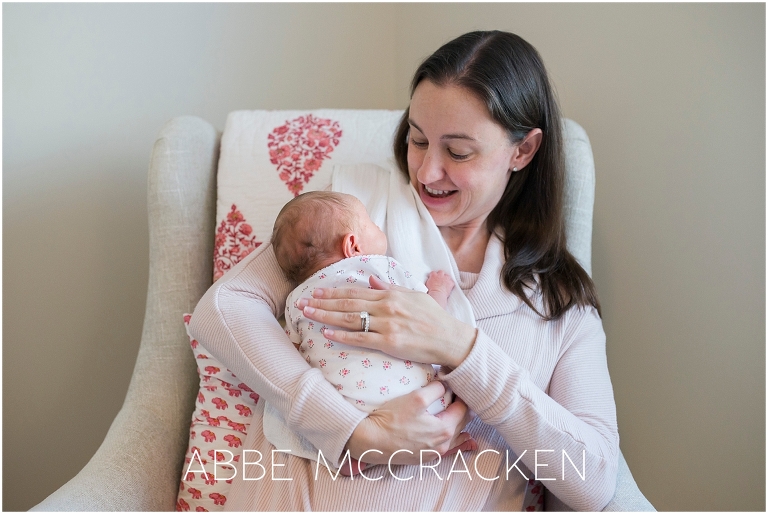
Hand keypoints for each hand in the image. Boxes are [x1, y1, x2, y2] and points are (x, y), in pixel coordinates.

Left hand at [297, 275, 476, 367]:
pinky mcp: (389, 342)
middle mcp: (386, 307)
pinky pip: (360, 338)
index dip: (333, 291)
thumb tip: (370, 279)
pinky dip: (342, 336)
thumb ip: (390, 288)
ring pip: (349, 319)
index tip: (315, 291)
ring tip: (307, 315)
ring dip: (325, 317)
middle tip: (301, 303)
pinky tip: (326, 333)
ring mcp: (387, 325)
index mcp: (390, 295)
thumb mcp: (413, 296)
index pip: (355, 291)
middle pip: (347, 304)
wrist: (450, 338)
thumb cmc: (434, 318)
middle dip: (321, 303)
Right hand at [344, 381, 476, 465]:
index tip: (458, 386)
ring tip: (454, 411)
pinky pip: (445, 447)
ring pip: (455, 437)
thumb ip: (436, 389)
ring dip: (457, 423)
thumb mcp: (416, 398)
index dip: (462, 395)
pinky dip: (450, 438)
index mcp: (446, 429)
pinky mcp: (424, 458)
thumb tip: (445, 384)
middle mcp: (444, 445)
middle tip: (457, 395)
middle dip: (461, 409)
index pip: (464, 409)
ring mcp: (434, 454)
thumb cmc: (392, 420)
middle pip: (462, 423)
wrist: (372, 442)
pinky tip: (450, 433)